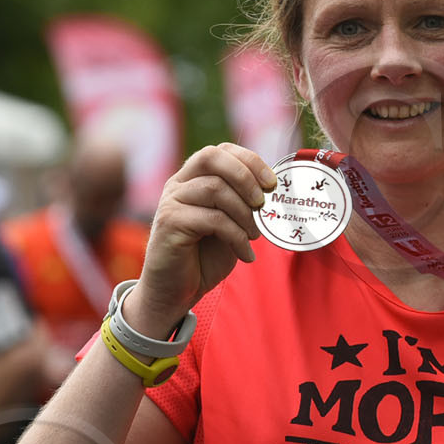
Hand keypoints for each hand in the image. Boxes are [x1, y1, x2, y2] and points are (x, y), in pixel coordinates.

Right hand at [126, 143, 275, 335]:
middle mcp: (178, 184)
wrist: (175, 292)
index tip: (272, 184)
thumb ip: (243, 204)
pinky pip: (212, 219)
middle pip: (212, 157)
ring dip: (244, 214)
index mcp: (193, 179)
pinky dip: (236, 237)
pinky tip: (245, 255)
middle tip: (262, 203)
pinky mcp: (169, 223)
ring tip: (254, 236)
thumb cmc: (204, 258)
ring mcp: (171, 202)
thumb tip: (273, 189)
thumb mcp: (230, 225)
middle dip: (245, 176)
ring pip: (215, 189)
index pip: (220, 151)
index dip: (249, 160)